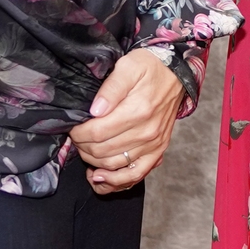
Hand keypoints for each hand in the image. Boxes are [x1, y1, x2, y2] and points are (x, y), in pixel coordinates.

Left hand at [71, 47, 185, 192]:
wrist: (176, 73)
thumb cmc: (150, 68)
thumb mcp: (128, 67)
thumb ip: (111, 88)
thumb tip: (95, 111)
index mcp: (138, 111)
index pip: (97, 133)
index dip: (78, 134)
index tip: (73, 127)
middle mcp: (147, 132)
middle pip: (102, 152)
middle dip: (82, 147)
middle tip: (77, 137)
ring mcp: (154, 144)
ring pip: (114, 166)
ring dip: (93, 163)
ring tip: (84, 152)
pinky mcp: (158, 150)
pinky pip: (136, 175)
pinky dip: (116, 181)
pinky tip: (100, 177)